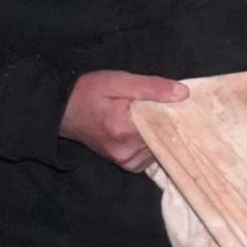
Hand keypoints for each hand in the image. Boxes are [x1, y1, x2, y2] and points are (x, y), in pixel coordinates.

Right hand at [60, 68, 190, 171]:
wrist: (64, 111)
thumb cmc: (90, 92)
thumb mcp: (119, 81)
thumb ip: (151, 87)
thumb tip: (182, 93)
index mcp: (124, 129)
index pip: (166, 126)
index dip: (176, 115)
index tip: (182, 105)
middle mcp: (126, 151)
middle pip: (165, 139)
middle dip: (170, 124)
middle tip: (168, 108)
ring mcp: (126, 161)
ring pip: (160, 148)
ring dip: (161, 134)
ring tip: (152, 118)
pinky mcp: (126, 165)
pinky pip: (150, 155)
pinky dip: (153, 142)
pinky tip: (146, 130)